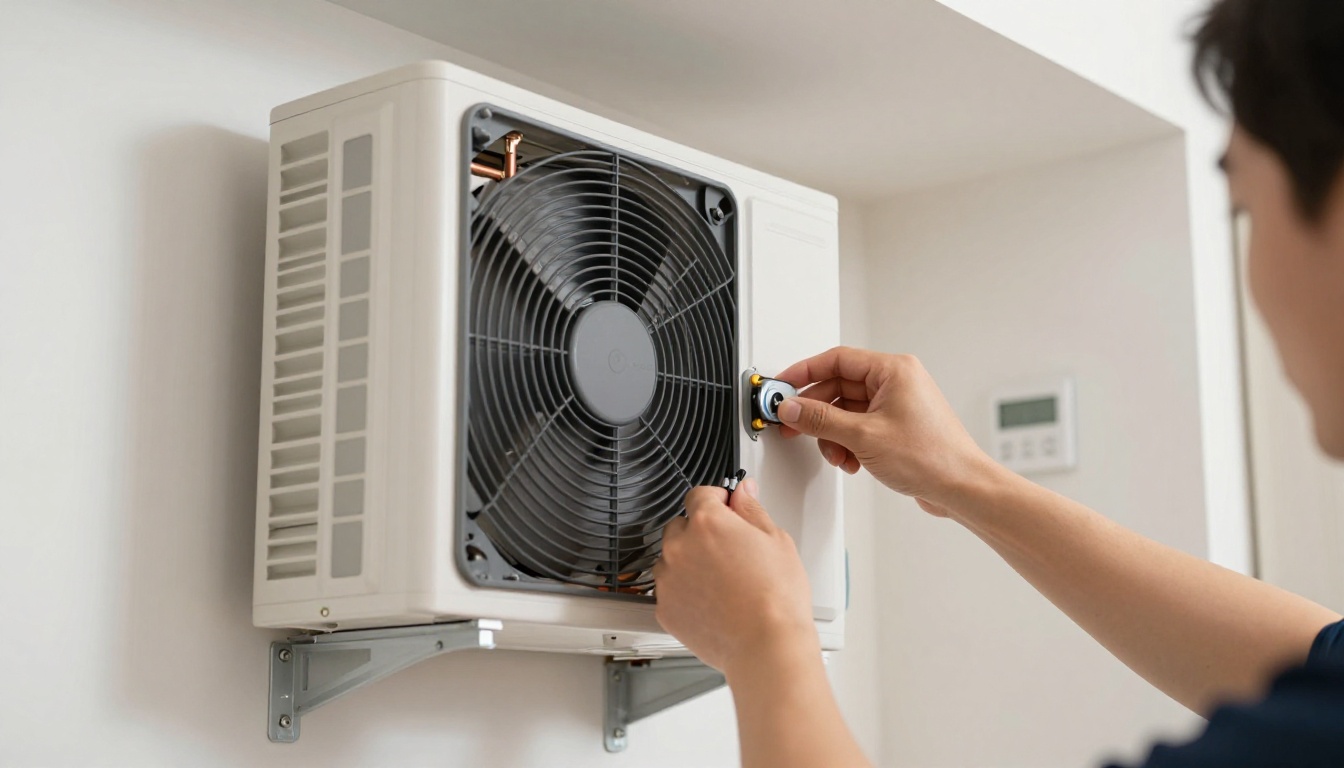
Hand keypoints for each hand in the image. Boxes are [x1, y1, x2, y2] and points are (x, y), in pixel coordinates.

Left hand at [653, 480, 817, 672]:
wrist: (766, 646)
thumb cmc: (776, 599)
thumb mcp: (776, 540)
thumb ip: (752, 510)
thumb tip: (743, 493)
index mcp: (708, 522)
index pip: (699, 494)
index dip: (717, 500)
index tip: (726, 509)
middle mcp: (680, 547)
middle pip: (681, 526)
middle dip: (701, 532)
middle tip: (729, 551)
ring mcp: (668, 579)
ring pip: (671, 559)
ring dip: (689, 562)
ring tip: (721, 581)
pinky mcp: (665, 608)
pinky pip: (670, 590)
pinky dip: (684, 592)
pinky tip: (712, 601)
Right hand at [774, 347, 992, 515]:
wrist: (961, 487)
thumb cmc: (933, 457)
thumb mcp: (864, 436)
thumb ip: (821, 419)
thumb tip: (793, 408)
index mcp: (893, 370)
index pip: (836, 360)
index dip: (804, 372)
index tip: (783, 385)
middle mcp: (896, 383)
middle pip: (839, 387)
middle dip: (817, 412)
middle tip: (795, 425)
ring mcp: (897, 406)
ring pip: (847, 411)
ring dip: (833, 434)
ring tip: (835, 453)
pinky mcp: (896, 427)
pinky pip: (859, 427)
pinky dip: (848, 443)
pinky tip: (851, 460)